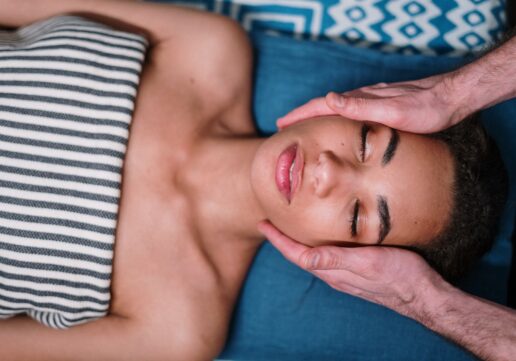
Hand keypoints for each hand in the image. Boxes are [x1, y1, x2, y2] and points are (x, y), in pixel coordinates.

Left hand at [258, 220, 446, 317]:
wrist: (424, 294)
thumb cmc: (400, 276)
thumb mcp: (368, 263)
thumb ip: (337, 259)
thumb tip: (305, 257)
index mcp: (333, 271)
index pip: (296, 255)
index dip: (278, 239)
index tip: (263, 224)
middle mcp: (335, 274)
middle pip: (300, 255)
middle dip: (283, 240)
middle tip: (271, 221)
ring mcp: (345, 274)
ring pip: (313, 256)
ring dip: (297, 242)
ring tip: (288, 226)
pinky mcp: (357, 270)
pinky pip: (328, 256)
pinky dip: (316, 243)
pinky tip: (321, 235)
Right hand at [277, 73, 469, 133]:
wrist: (450, 99)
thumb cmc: (424, 109)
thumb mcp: (392, 111)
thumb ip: (361, 106)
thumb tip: (329, 98)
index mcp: (360, 100)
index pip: (321, 105)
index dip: (299, 114)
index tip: (280, 123)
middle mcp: (362, 98)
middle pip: (323, 105)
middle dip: (301, 115)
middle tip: (283, 126)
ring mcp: (370, 101)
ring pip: (335, 108)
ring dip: (316, 116)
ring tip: (303, 126)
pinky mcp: (379, 106)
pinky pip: (348, 112)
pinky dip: (333, 117)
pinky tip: (336, 124)